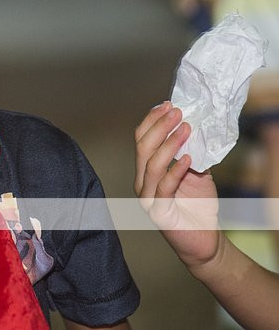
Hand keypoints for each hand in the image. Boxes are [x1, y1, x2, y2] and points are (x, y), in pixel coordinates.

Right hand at [134, 102, 220, 269]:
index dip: (152, 121)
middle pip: (142, 149)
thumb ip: (189, 152)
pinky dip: (175, 170)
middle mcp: (142, 183)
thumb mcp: (196, 172)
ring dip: (169, 144)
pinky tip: (188, 158)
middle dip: (159, 127)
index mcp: (146, 171)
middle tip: (176, 112)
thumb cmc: (198, 206)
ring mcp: (148, 198)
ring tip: (185, 129)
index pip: (141, 140)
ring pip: (151, 165)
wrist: (204, 239)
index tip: (167, 105)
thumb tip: (191, 127)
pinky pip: (164, 188)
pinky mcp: (159, 213)